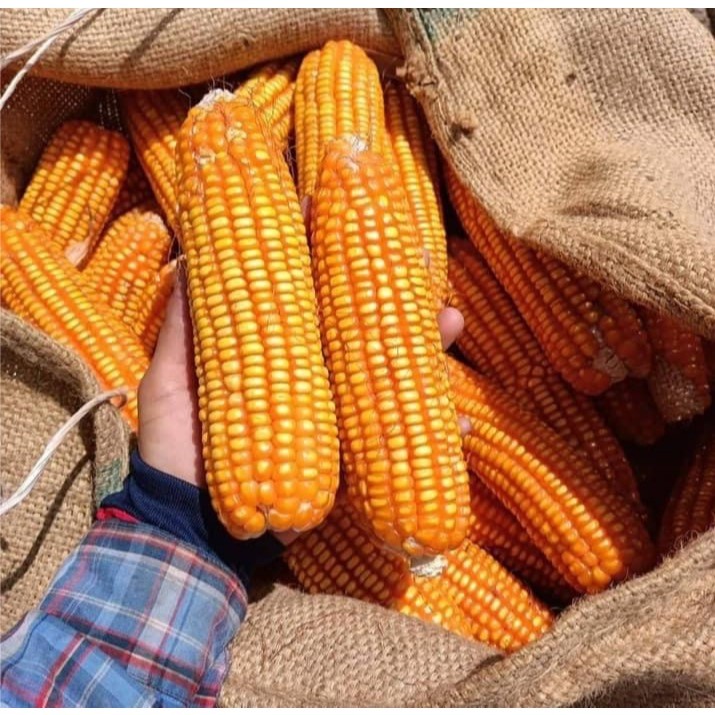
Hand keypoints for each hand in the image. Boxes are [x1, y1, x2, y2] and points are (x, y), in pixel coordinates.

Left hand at [137, 203, 468, 543]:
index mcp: (277, 351)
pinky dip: (430, 434)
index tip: (341, 212)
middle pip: (360, 328)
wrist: (190, 523)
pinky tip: (461, 424)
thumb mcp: (171, 381)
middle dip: (393, 296)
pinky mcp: (350, 461)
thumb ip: (186, 327)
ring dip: (425, 350)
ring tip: (451, 323)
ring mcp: (335, 417)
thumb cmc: (176, 447)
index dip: (327, 255)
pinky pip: (396, 442)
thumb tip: (191, 256)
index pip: (310, 297)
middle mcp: (313, 378)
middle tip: (421, 264)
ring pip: (388, 375)